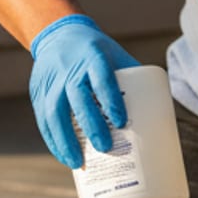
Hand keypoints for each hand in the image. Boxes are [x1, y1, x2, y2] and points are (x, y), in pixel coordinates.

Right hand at [28, 14, 139, 168]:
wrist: (58, 34)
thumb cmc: (96, 52)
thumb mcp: (115, 56)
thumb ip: (133, 80)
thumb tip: (159, 115)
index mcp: (93, 56)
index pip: (102, 78)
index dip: (110, 99)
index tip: (121, 121)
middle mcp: (69, 68)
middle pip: (77, 97)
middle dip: (91, 124)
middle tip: (105, 147)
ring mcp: (51, 81)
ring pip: (54, 112)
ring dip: (65, 140)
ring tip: (79, 162)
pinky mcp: (38, 93)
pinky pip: (43, 120)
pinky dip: (53, 140)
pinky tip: (64, 156)